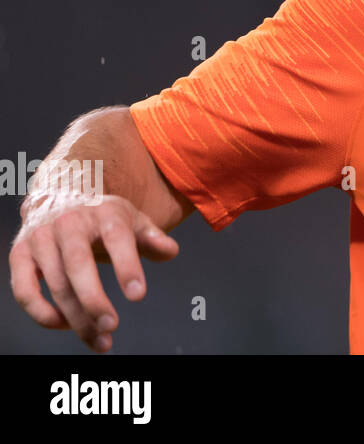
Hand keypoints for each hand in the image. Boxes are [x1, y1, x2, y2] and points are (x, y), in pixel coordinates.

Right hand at [9, 193, 179, 351]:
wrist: (61, 198)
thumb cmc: (104, 217)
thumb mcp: (132, 220)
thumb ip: (153, 238)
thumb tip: (170, 252)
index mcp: (103, 212)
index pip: (116, 238)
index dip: (127, 266)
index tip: (138, 296)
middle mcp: (69, 223)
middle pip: (78, 264)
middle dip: (94, 299)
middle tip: (112, 326)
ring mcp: (41, 238)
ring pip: (55, 283)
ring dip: (76, 316)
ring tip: (100, 339)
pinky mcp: (20, 254)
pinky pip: (24, 291)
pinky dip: (42, 313)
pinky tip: (66, 326)